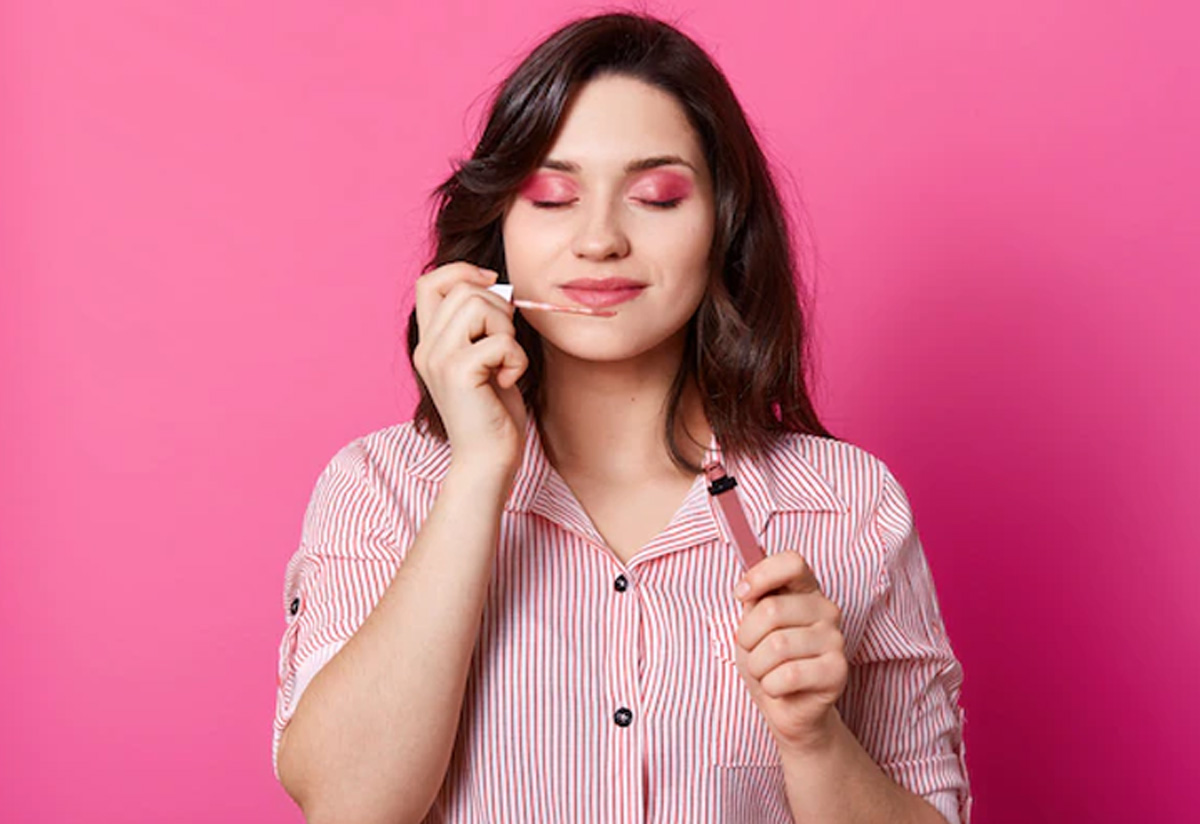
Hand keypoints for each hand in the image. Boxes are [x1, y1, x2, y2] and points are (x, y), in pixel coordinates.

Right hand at [411, 262, 529, 477]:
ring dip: (507, 331)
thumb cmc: (493, 412)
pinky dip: (516, 359)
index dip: (462, 272)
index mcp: (429, 342)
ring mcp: (438, 359)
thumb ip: (480, 325)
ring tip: (505, 362)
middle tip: (505, 345)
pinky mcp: (457, 373)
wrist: (487, 459)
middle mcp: (426, 348)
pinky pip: (499, 340)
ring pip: (479, 305)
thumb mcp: (484, 358)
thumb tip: (497, 286)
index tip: (492, 285)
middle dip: (499, 308)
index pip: (429, 281)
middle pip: (464, 289)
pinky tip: (508, 381)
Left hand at [732, 550, 848, 753]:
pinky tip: (779, 688)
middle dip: (747, 637)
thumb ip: (753, 600)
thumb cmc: (768, 662)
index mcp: (806, 591)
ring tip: (767, 672)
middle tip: (753, 651)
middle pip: (771, 610)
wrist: (786, 709)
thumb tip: (744, 588)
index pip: (791, 562)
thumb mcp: (752, 626)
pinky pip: (789, 674)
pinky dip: (771, 686)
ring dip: (758, 666)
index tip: (741, 595)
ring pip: (776, 646)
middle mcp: (826, 610)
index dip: (760, 575)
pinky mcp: (838, 670)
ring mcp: (836, 639)